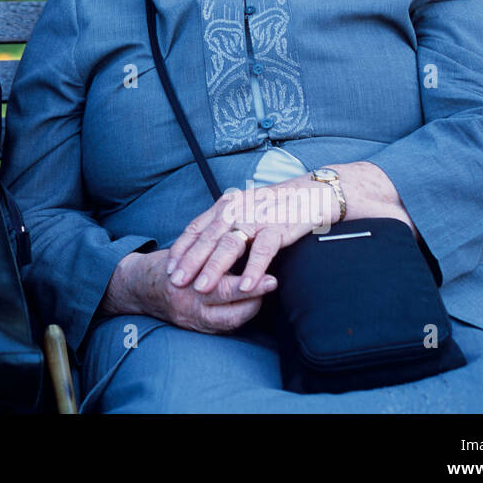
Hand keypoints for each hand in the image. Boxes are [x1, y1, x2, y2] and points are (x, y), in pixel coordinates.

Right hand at [104, 250, 274, 334]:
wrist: (135, 288)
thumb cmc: (162, 265)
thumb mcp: (181, 250)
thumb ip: (208, 246)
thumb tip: (240, 233)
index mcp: (184, 282)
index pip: (222, 285)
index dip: (247, 281)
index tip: (267, 272)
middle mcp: (188, 304)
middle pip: (228, 303)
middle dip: (254, 295)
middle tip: (272, 282)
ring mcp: (192, 320)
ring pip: (230, 321)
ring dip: (250, 309)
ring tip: (265, 296)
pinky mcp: (195, 328)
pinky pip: (223, 328)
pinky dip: (239, 317)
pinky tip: (250, 307)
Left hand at [166, 176, 337, 298]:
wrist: (312, 194)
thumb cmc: (275, 206)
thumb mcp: (242, 210)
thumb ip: (224, 224)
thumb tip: (202, 247)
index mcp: (225, 206)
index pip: (196, 228)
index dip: (181, 249)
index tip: (170, 268)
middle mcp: (236, 210)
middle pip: (208, 238)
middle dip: (190, 262)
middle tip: (177, 282)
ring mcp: (256, 218)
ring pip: (230, 245)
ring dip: (214, 268)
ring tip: (202, 288)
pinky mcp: (278, 227)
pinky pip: (263, 250)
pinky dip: (253, 269)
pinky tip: (245, 286)